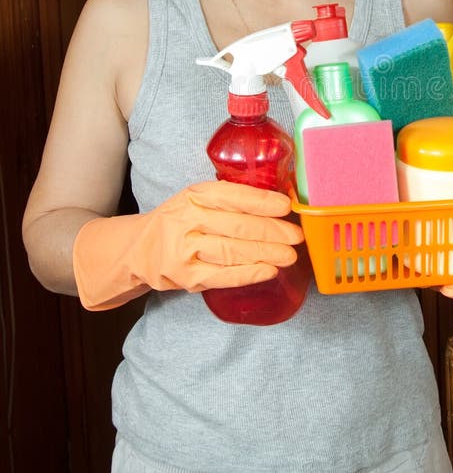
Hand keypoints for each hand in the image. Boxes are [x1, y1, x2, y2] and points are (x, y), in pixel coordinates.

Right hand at [73, 181, 302, 309]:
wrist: (137, 249)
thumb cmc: (178, 220)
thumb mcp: (196, 199)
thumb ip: (229, 200)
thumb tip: (278, 203)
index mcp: (194, 195)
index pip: (233, 196)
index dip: (262, 201)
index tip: (286, 206)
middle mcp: (188, 220)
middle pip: (237, 226)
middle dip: (272, 231)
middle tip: (296, 235)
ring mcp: (185, 250)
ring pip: (233, 251)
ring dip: (266, 253)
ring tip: (290, 255)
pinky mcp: (186, 277)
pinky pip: (223, 275)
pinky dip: (249, 273)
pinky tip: (268, 270)